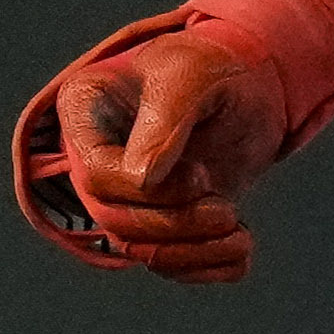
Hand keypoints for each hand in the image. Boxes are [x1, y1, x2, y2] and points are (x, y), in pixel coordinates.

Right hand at [12, 8, 301, 282]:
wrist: (248, 84)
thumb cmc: (211, 67)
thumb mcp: (192, 76)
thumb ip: (165, 121)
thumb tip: (143, 180)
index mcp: (86, 112)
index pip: (94, 172)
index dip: (142, 188)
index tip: (199, 174)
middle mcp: (95, 158)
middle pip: (113, 217)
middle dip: (172, 224)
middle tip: (226, 211)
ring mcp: (125, 194)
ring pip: (138, 248)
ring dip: (191, 252)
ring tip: (240, 236)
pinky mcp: (160, 221)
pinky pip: (169, 263)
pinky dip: (206, 267)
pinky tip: (241, 251)